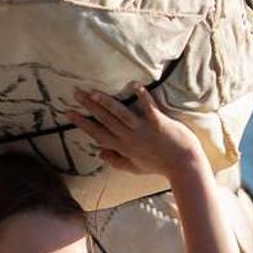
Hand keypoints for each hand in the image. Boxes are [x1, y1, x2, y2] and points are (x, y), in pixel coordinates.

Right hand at [66, 85, 201, 179]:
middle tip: (76, 93)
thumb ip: (116, 161)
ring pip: (120, 114)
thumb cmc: (160, 166)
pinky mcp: (158, 123)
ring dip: (107, 103)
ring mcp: (143, 130)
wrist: (184, 166)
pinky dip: (141, 96)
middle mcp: (129, 138)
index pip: (97, 134)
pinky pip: (148, 107)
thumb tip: (99, 153)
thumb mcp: (134, 168)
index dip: (82, 123)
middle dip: (89, 106)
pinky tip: (133, 84)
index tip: (69, 112)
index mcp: (122, 148)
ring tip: (94, 92)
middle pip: (105, 120)